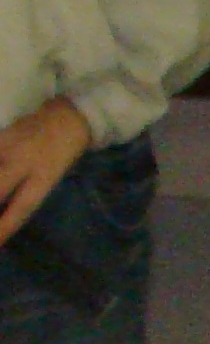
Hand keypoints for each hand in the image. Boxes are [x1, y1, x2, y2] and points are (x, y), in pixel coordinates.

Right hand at [0, 97, 93, 249]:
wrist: (68, 116)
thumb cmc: (62, 153)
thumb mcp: (51, 178)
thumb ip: (26, 194)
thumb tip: (3, 211)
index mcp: (45, 176)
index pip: (22, 207)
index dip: (5, 226)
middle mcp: (26, 161)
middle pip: (0, 187)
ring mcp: (10, 145)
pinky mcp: (2, 134)